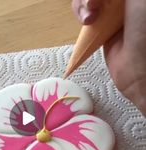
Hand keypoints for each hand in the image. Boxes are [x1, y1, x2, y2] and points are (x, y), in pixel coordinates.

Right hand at [72, 0, 145, 116]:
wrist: (139, 71)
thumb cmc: (145, 32)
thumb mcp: (138, 1)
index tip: (98, 0)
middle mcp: (122, 1)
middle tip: (94, 3)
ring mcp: (112, 9)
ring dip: (82, 2)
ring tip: (89, 17)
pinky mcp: (100, 23)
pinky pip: (85, 10)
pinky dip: (81, 12)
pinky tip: (87, 21)